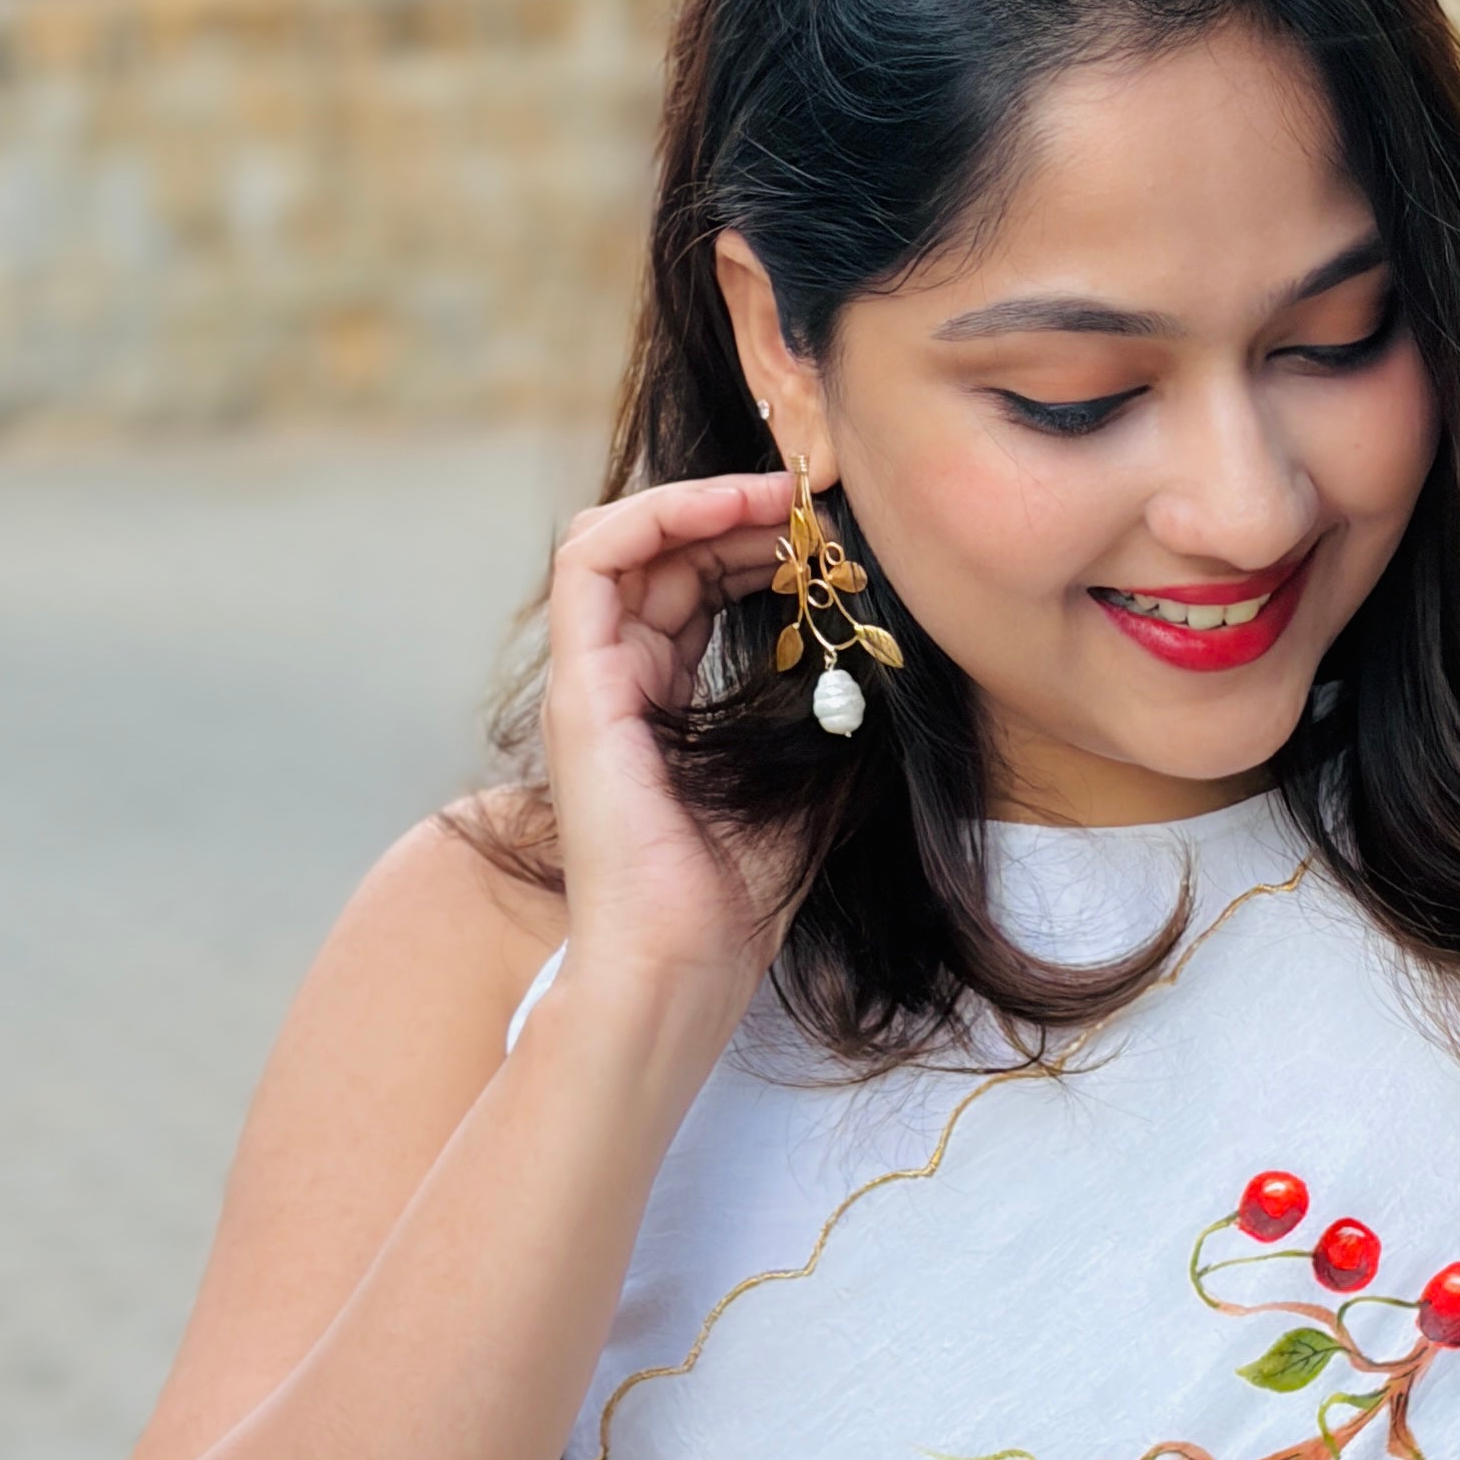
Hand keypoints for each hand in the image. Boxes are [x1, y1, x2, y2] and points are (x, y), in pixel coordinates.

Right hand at [539, 469, 799, 1015]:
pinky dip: (656, 514)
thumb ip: (829, 715)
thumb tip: (881, 654)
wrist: (682, 964)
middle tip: (814, 506)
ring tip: (779, 496)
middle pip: (663, 555)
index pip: (695, 588)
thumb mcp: (809, 780)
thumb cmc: (737, 900)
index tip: (827, 537)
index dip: (755, 545)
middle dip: (737, 514)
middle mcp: (618, 683)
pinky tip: (731, 507)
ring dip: (699, 500)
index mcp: (663, 706)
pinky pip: (590, 561)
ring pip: (619, 540)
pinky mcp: (577, 684)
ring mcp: (590, 680)